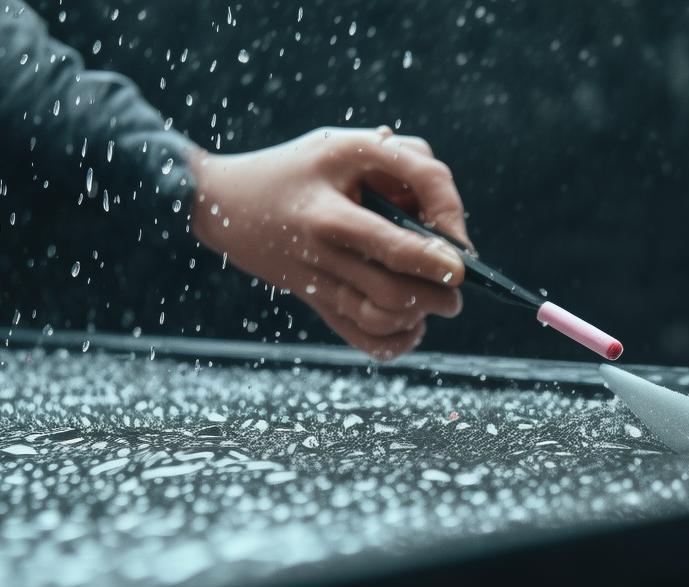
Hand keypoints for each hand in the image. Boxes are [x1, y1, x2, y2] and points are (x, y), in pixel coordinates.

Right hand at [190, 126, 469, 359]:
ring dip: (420, 315)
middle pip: (395, 292)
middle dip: (441, 293)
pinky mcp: (315, 303)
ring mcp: (316, 284)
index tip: (465, 256)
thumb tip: (448, 217)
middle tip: (457, 283)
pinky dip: (396, 341)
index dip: (443, 254)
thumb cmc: (300, 167)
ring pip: (381, 320)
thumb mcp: (347, 145)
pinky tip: (412, 324)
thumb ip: (407, 164)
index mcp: (330, 213)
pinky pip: (362, 339)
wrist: (223, 203)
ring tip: (436, 300)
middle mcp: (321, 255)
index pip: (398, 245)